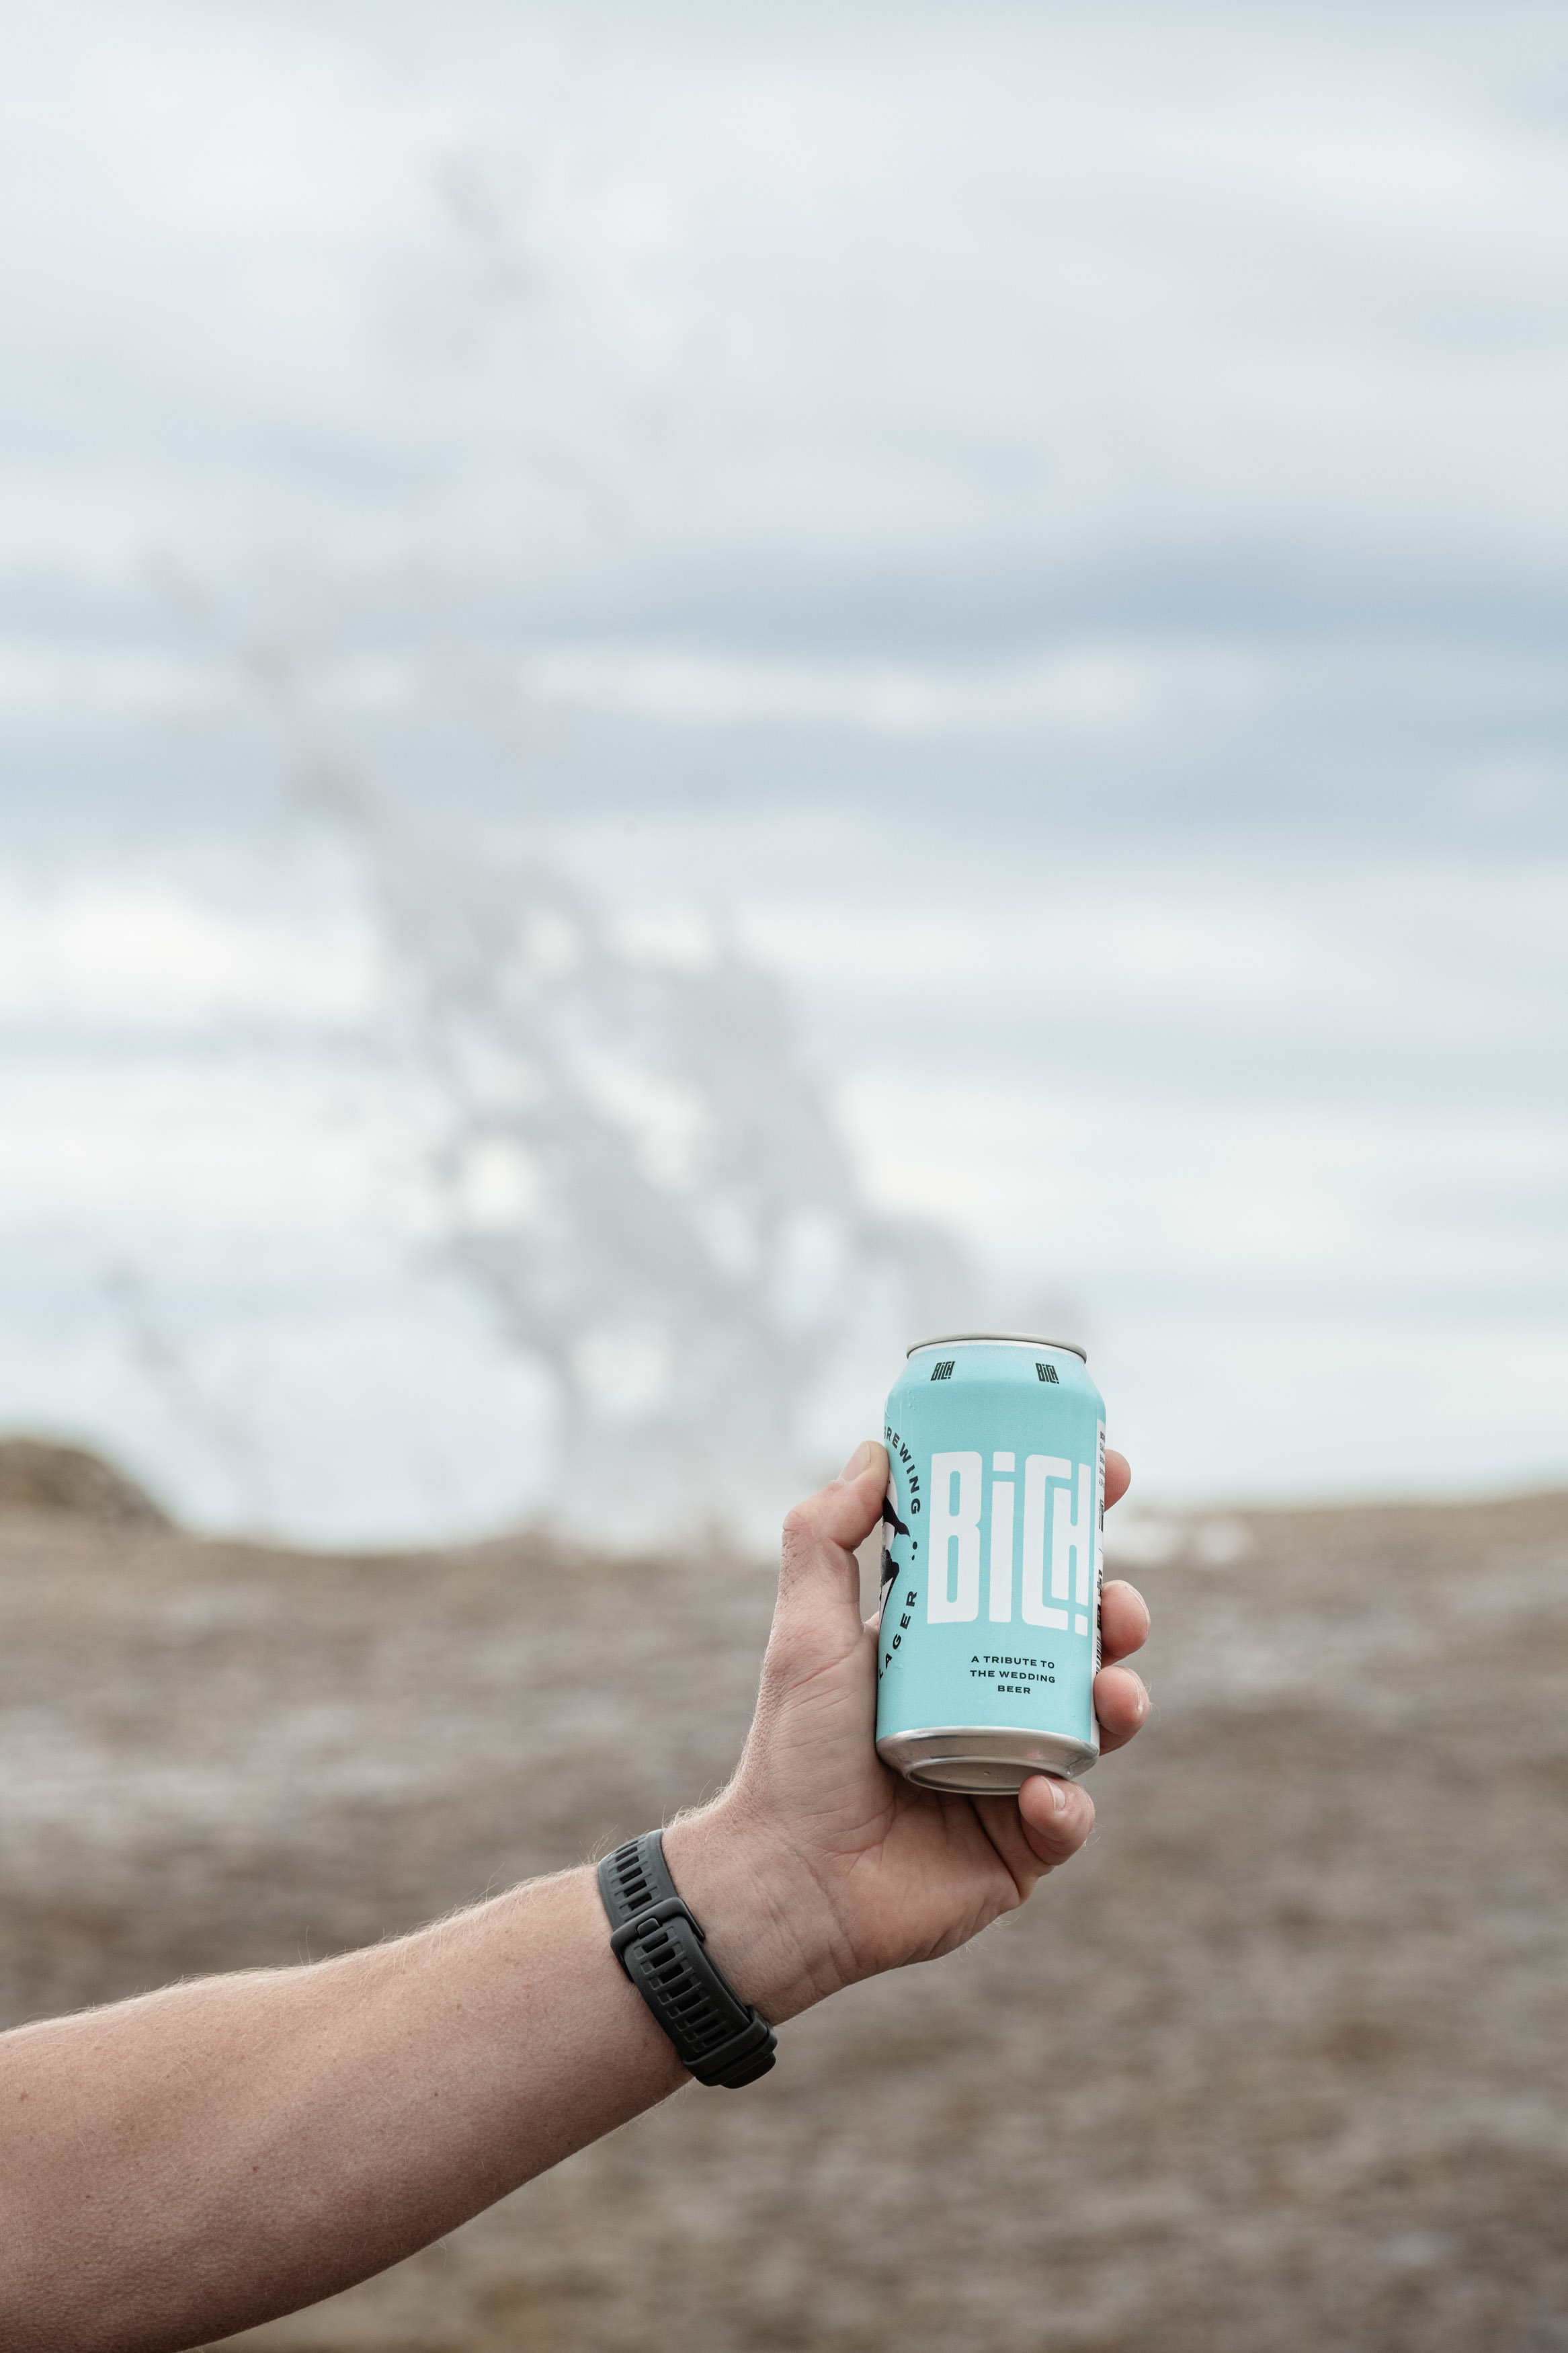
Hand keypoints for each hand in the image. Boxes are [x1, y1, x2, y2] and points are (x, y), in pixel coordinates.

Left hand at [666, 1440, 1148, 2023]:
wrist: (785, 1877)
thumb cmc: (791, 1752)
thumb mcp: (806, 1631)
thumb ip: (824, 1538)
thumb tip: (874, 1452)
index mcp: (952, 1648)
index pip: (1028, 1575)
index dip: (1076, 1527)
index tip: (1110, 1477)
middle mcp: (992, 1703)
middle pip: (1082, 1645)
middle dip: (1117, 1614)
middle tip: (1117, 1602)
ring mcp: (1014, 1775)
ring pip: (1097, 1725)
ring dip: (1121, 1698)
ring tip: (1112, 1690)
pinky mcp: (1021, 1847)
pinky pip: (1068, 1818)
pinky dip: (1066, 1803)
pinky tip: (1042, 1792)